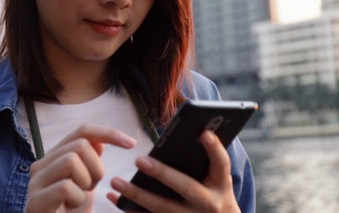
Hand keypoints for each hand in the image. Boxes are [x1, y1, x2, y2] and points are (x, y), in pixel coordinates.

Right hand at [26, 124, 136, 212]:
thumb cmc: (70, 212)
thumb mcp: (85, 183)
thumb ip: (89, 161)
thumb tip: (99, 142)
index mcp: (54, 157)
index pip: (83, 131)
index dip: (109, 133)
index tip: (131, 143)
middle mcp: (41, 165)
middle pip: (80, 145)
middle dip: (96, 167)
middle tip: (90, 188)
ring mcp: (35, 182)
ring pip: (71, 160)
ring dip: (86, 181)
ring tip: (79, 197)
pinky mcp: (35, 201)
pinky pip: (65, 186)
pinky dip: (77, 198)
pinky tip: (71, 207)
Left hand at [107, 130, 240, 212]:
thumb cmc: (215, 193)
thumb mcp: (218, 178)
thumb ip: (206, 159)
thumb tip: (187, 134)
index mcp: (221, 184)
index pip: (221, 163)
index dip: (214, 148)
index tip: (204, 133)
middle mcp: (209, 203)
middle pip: (187, 187)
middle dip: (162, 174)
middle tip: (139, 160)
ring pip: (164, 208)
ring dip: (138, 195)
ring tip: (116, 182)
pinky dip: (133, 212)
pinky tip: (116, 200)